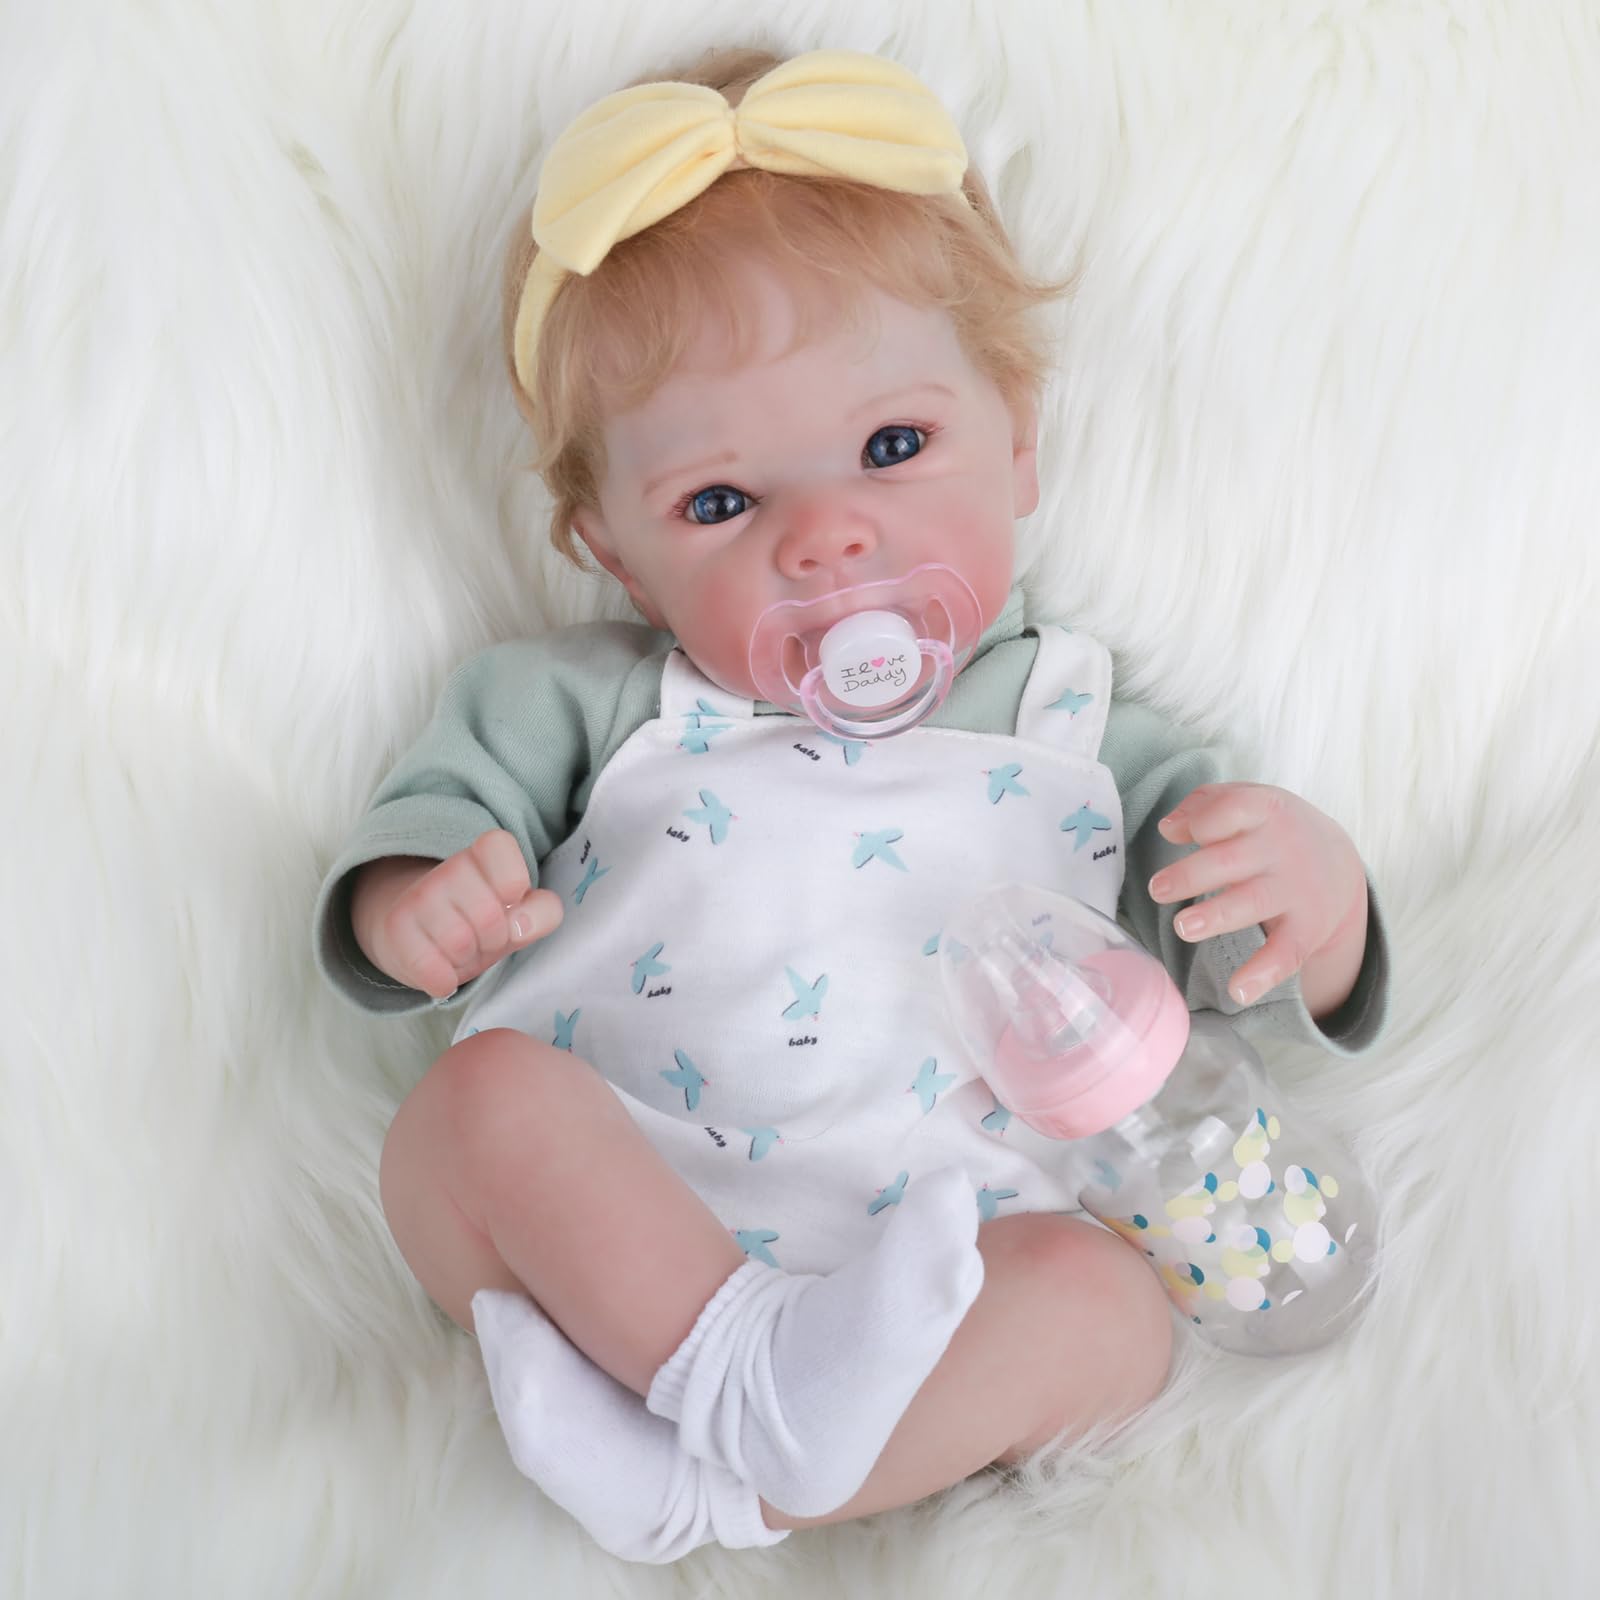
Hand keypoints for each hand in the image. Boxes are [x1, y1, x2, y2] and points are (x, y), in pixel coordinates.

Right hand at [359, 830, 562, 999]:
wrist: (420, 937)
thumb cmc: (482, 923)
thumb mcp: (522, 914)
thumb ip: (543, 913)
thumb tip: (520, 924)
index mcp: (485, 852)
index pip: (499, 846)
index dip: (513, 882)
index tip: (509, 899)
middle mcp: (448, 868)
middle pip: (490, 917)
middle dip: (495, 939)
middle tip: (484, 936)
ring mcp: (418, 895)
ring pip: (460, 943)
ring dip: (468, 959)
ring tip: (462, 950)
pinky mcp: (395, 927)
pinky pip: (432, 970)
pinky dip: (444, 981)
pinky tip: (442, 971)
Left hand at [1146, 783, 1367, 1009]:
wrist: (1339, 864)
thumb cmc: (1271, 831)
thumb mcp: (1247, 802)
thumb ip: (1204, 805)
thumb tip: (1170, 827)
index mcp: (1266, 811)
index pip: (1235, 809)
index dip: (1204, 822)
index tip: (1178, 835)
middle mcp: (1283, 850)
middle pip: (1232, 861)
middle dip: (1192, 876)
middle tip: (1158, 890)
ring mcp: (1295, 891)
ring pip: (1253, 903)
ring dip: (1216, 916)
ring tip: (1184, 927)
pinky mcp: (1307, 929)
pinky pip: (1285, 954)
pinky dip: (1263, 975)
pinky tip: (1238, 992)